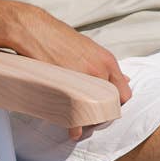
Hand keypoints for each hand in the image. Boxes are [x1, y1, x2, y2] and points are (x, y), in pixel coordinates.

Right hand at [11, 8, 131, 138]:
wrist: (34, 30)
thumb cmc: (59, 38)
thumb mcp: (90, 48)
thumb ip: (106, 67)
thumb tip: (125, 80)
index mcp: (108, 61)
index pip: (125, 94)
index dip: (115, 103)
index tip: (106, 107)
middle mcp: (100, 71)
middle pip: (111, 105)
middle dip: (103, 114)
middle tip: (93, 118)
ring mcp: (83, 80)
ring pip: (95, 112)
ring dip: (89, 121)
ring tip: (82, 124)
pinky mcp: (66, 87)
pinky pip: (76, 114)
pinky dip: (75, 126)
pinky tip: (72, 130)